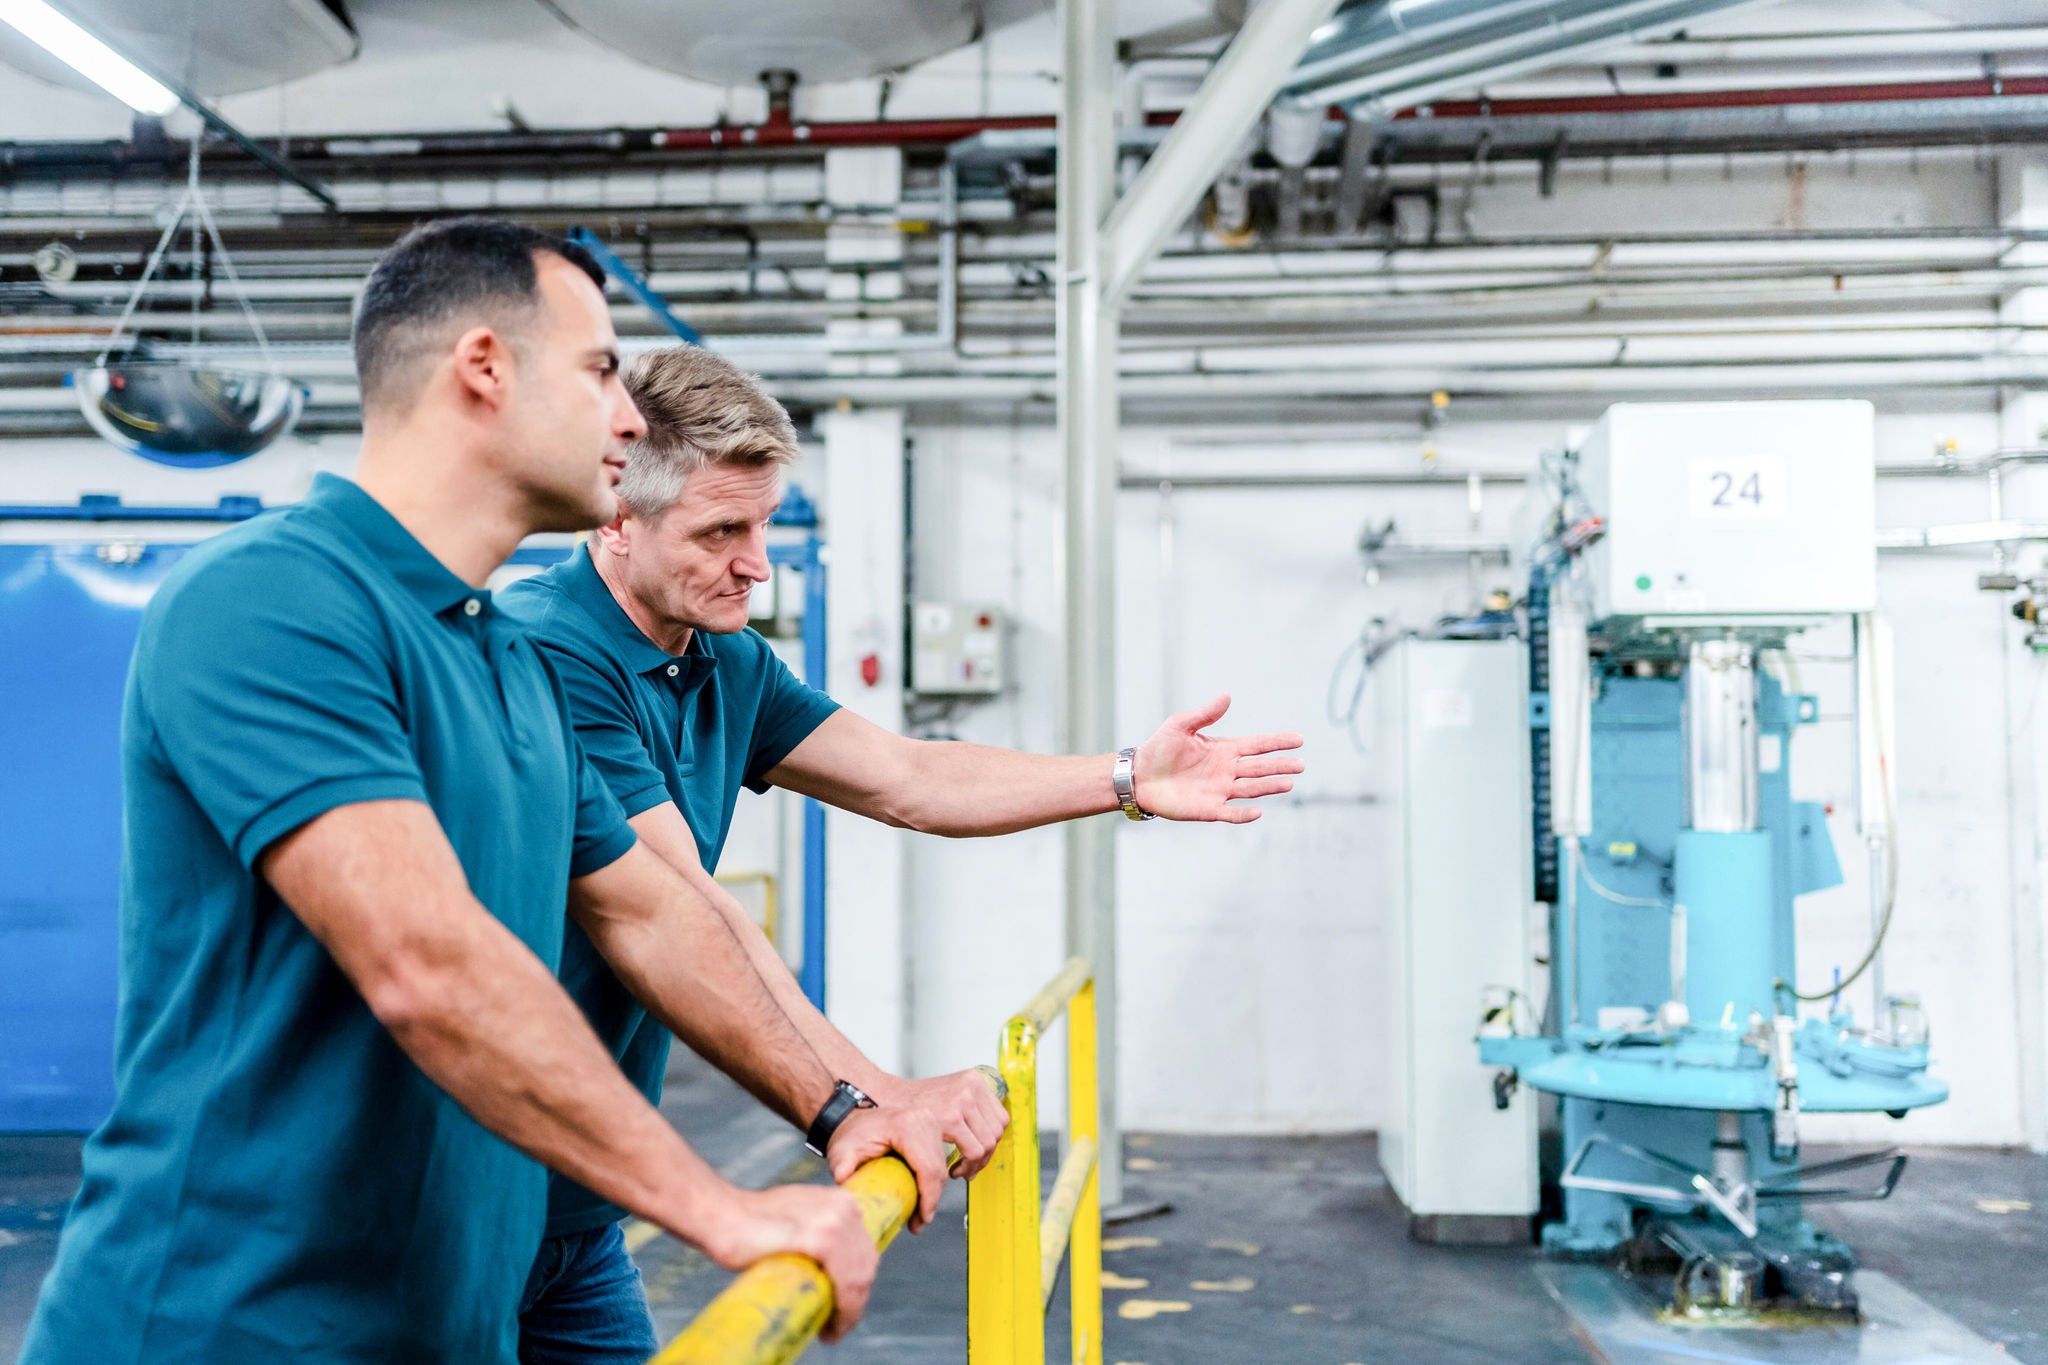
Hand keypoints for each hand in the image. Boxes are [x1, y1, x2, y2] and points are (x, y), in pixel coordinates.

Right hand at [697, 1184, 877, 1342]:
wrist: (723, 1215)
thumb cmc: (751, 1224)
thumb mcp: (800, 1220)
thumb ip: (821, 1234)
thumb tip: (833, 1268)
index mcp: (843, 1202)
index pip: (864, 1252)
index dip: (857, 1287)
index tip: (843, 1309)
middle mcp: (845, 1207)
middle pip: (866, 1267)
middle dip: (854, 1302)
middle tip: (835, 1326)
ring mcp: (836, 1221)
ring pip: (859, 1279)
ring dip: (849, 1313)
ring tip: (831, 1331)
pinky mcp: (822, 1238)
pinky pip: (846, 1283)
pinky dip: (843, 1311)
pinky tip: (829, 1329)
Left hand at [827, 1103, 950, 1232]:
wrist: (852, 1117)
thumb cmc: (850, 1133)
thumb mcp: (842, 1151)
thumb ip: (842, 1168)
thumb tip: (846, 1187)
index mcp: (907, 1125)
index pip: (928, 1167)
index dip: (929, 1197)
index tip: (923, 1218)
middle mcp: (923, 1120)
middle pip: (938, 1169)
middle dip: (932, 1200)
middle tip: (919, 1222)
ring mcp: (929, 1123)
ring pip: (941, 1166)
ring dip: (933, 1193)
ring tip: (918, 1214)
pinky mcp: (930, 1129)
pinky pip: (938, 1159)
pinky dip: (931, 1181)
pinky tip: (919, 1196)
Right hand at [881, 1069, 1009, 1180]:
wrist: (883, 1099)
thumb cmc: (911, 1105)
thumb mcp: (947, 1095)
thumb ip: (969, 1108)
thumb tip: (989, 1135)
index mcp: (974, 1080)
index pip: (1000, 1118)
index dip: (990, 1142)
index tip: (977, 1155)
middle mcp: (971, 1086)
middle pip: (997, 1132)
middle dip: (984, 1157)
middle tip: (967, 1168)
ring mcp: (963, 1100)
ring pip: (988, 1144)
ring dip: (976, 1164)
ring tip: (959, 1170)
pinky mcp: (952, 1117)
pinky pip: (974, 1151)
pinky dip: (967, 1166)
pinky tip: (952, 1170)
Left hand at [1133, 693, 1304, 822]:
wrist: (1138, 776)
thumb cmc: (1158, 749)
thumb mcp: (1180, 725)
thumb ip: (1205, 714)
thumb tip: (1227, 696)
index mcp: (1224, 750)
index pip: (1257, 745)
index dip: (1277, 742)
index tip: (1298, 739)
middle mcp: (1227, 771)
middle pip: (1260, 767)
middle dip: (1280, 765)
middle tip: (1301, 764)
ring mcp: (1219, 791)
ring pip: (1251, 789)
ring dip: (1269, 786)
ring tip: (1289, 783)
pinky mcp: (1208, 809)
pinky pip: (1230, 813)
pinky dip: (1243, 814)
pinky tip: (1257, 812)